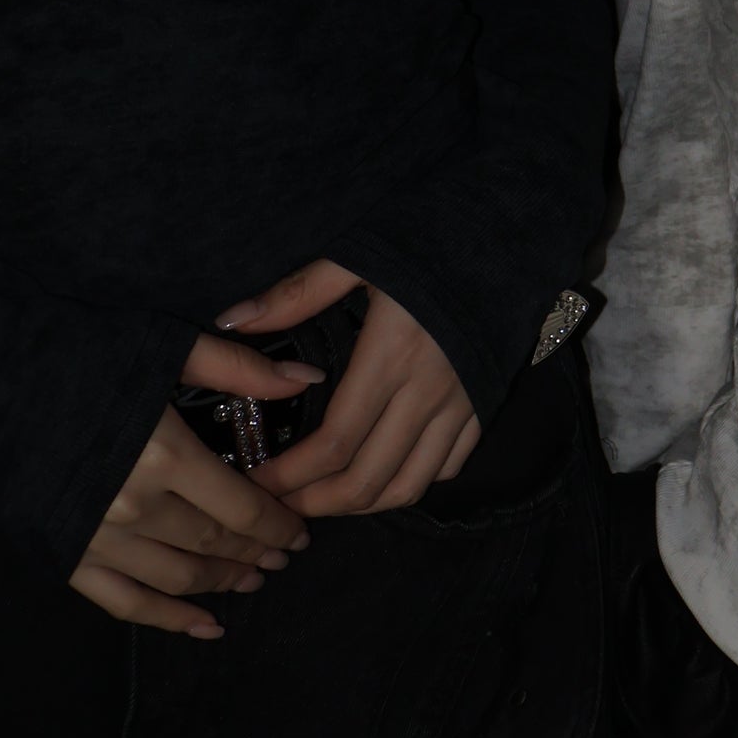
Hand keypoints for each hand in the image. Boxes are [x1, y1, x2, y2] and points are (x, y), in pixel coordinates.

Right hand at [68, 334, 319, 637]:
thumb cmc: (76, 353)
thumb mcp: (162, 346)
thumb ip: (237, 368)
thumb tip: (304, 381)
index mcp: (164, 455)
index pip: (241, 506)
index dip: (277, 524)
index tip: (300, 531)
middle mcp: (135, 508)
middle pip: (213, 544)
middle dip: (254, 553)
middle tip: (281, 558)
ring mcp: (99, 541)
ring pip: (177, 577)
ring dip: (219, 583)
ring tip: (250, 581)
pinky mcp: (67, 559)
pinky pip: (126, 603)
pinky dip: (168, 620)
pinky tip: (203, 628)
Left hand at [217, 260, 480, 515]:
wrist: (505, 231)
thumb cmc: (427, 238)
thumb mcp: (357, 255)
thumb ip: (295, 294)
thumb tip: (232, 320)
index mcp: (390, 358)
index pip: (334, 443)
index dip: (291, 476)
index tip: (259, 483)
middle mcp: (427, 393)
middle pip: (368, 480)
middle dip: (318, 504)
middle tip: (283, 507)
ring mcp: (461, 405)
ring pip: (409, 486)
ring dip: (363, 506)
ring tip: (326, 500)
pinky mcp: (484, 406)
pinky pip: (447, 467)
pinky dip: (411, 483)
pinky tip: (384, 473)